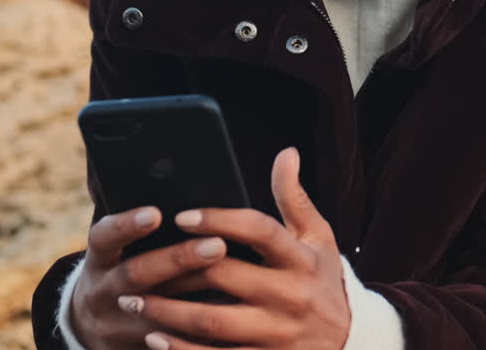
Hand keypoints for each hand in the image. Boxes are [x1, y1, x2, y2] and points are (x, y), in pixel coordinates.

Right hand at [69, 206, 229, 349]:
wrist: (94, 326)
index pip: (104, 237)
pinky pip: (171, 341)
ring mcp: (117, 324)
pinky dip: (198, 333)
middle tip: (217, 244)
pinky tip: (229, 317)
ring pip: (156, 314)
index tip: (156, 213)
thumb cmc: (120, 269)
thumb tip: (180, 193)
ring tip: (232, 285)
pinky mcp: (136, 347)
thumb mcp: (117, 250)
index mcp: (99, 260)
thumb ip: (141, 228)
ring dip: (195, 301)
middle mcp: (103, 292)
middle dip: (177, 260)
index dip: (127, 226)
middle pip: (137, 274)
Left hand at [119, 147, 351, 349]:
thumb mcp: (319, 238)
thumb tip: (286, 153)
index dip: (220, 220)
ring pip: (212, 321)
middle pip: (225, 276)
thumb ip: (295, 198)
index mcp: (302, 258)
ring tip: (133, 301)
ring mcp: (278, 333)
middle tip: (138, 263)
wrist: (351, 341)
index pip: (259, 231)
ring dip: (167, 312)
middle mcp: (291, 295)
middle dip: (177, 268)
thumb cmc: (323, 279)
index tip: (181, 215)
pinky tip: (154, 339)